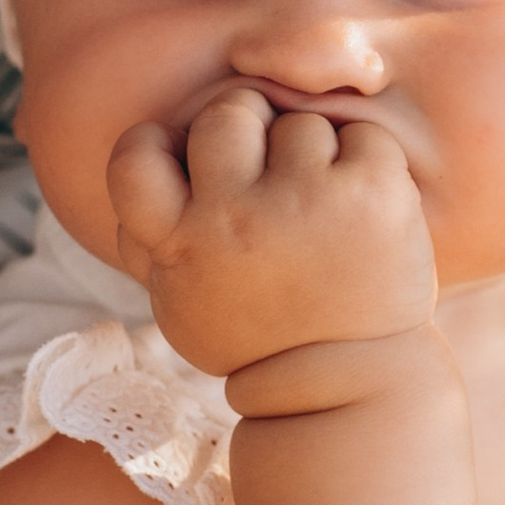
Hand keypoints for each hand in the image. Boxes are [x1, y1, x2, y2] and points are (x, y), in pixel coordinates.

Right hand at [108, 84, 435, 380]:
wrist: (349, 390)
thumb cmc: (259, 338)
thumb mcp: (181, 303)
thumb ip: (150, 238)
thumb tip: (147, 150)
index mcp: (182, 244)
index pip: (133, 157)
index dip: (153, 142)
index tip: (182, 158)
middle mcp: (235, 216)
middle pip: (227, 114)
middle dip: (251, 132)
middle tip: (272, 179)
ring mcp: (306, 200)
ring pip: (299, 124)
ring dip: (314, 158)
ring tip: (324, 217)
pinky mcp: (372, 191)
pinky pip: (362, 136)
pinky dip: (368, 164)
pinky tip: (364, 213)